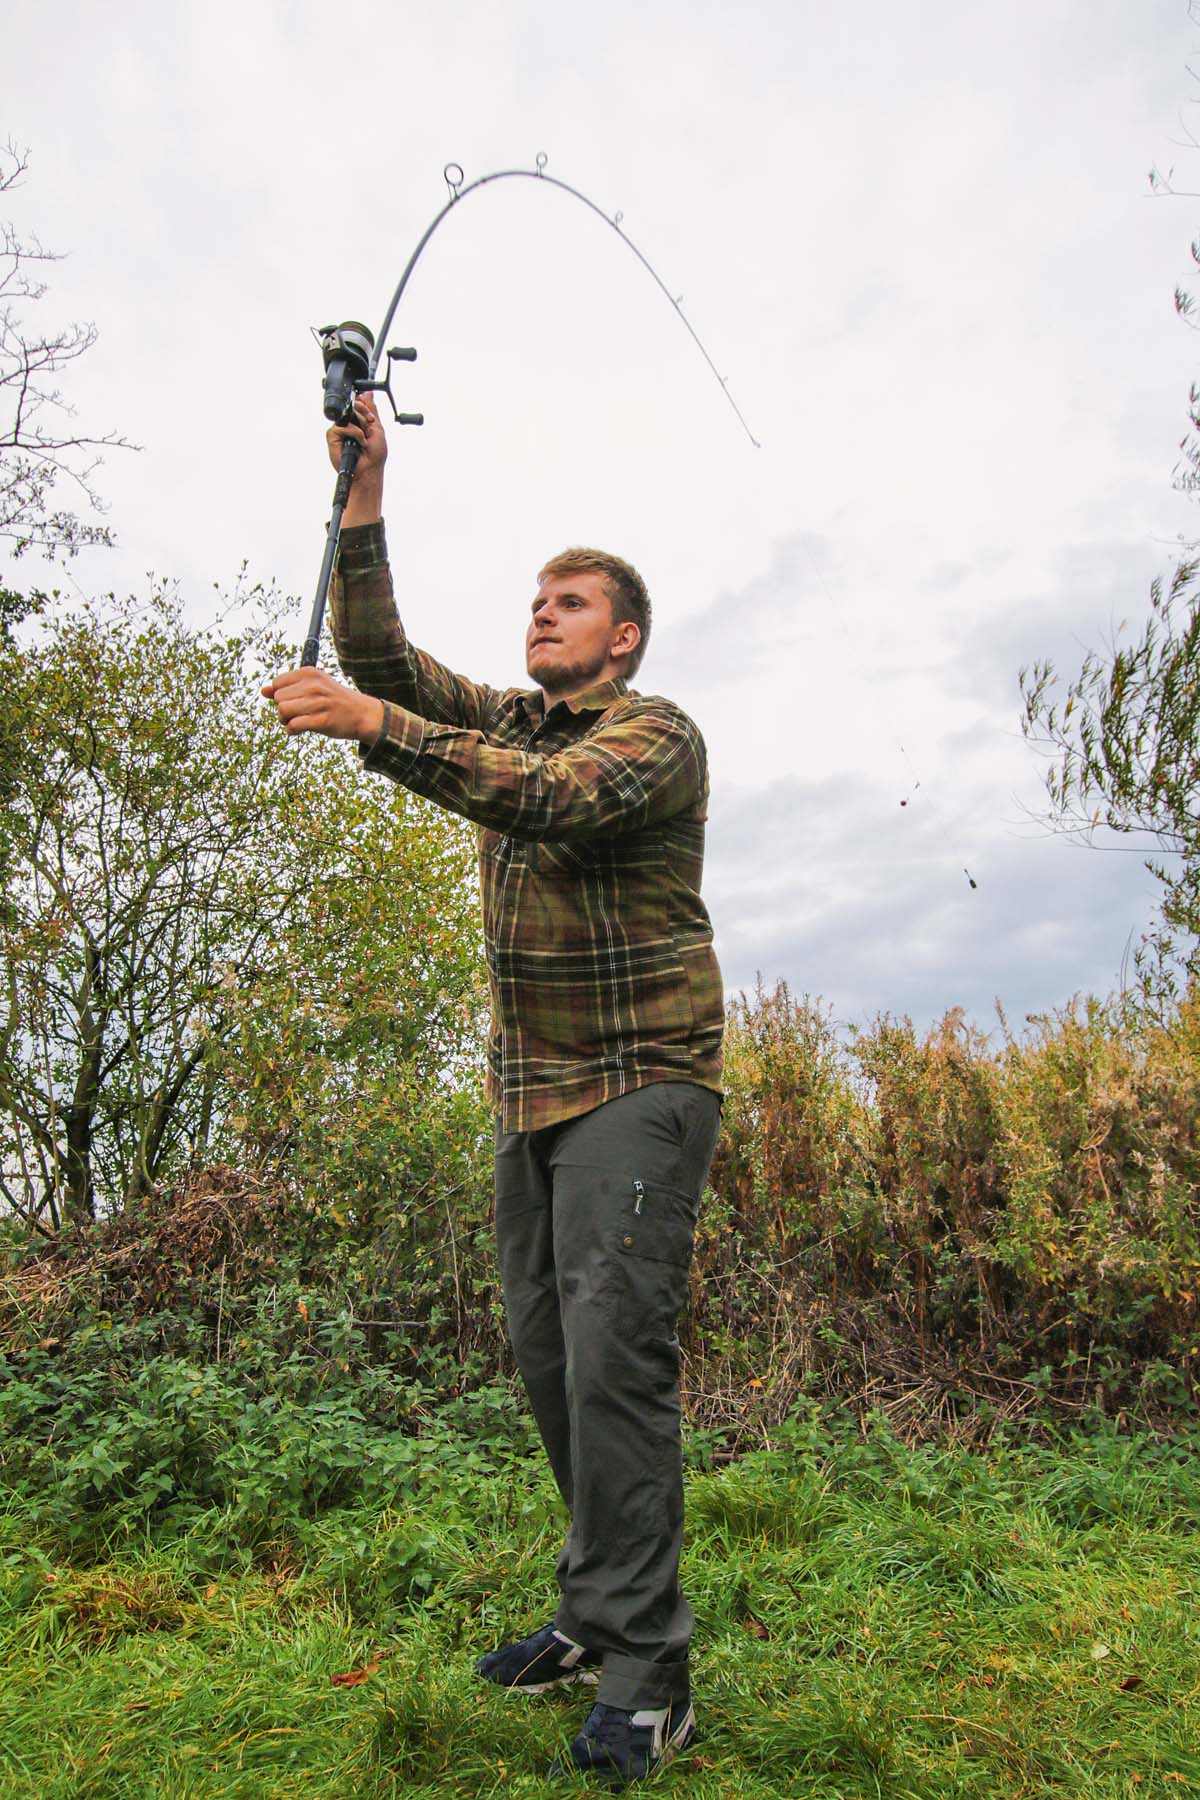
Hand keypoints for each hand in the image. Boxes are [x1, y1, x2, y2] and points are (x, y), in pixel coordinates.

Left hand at [262, 668, 384, 743]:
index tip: (293, 701)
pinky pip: (293, 725)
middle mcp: (314, 685)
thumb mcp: (313, 686)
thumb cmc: (334, 700)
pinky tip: (299, 730)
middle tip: (296, 714)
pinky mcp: (323, 720)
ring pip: (283, 711)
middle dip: (282, 709)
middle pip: (278, 699)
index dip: (281, 696)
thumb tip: (263, 691)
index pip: (277, 683)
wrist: (363, 713)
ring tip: (296, 722)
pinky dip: (292, 730)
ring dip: (285, 721)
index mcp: (310, 673)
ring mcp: (319, 703)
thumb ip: (288, 687)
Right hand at [327, 390, 386, 525]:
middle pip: (352, 407)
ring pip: (347, 416)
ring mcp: (340, 430)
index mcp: (358, 422)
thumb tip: (368, 394)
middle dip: (363, 414)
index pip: (357, 404)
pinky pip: (341, 427)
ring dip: (360, 426)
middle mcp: (348, 425)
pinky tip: (359, 443)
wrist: (369, 469)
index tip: (371, 416)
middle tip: (369, 424)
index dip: (364, 406)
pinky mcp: (332, 437)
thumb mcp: (377, 428)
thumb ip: (371, 410)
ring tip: (364, 439)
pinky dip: (353, 433)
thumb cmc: (375, 455)